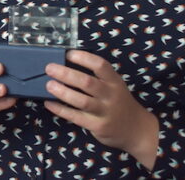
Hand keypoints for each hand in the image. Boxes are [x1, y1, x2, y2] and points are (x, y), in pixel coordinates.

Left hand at [44, 50, 157, 167]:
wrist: (136, 130)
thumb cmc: (118, 102)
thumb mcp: (114, 86)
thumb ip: (97, 77)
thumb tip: (65, 64)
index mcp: (114, 81)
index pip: (100, 65)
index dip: (83, 58)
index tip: (67, 54)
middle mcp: (110, 95)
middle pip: (87, 82)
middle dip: (66, 74)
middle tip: (49, 68)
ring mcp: (104, 112)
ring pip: (81, 101)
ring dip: (63, 92)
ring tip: (49, 85)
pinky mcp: (97, 126)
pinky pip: (76, 117)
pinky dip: (61, 109)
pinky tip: (49, 103)